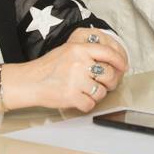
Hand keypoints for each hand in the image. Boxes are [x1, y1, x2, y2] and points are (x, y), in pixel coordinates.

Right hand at [8, 38, 127, 112]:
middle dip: (109, 82)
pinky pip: (90, 104)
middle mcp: (79, 63)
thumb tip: (110, 61)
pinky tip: (78, 99)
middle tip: (103, 84)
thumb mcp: (67, 51)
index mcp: (79, 49)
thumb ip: (86, 53)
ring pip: (101, 92)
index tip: (123, 67)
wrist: (30, 81)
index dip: (119, 61)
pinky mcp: (72, 96)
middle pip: (108, 75)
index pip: (108, 52)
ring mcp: (76, 80)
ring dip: (96, 95)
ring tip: (85, 92)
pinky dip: (86, 104)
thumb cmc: (48, 67)